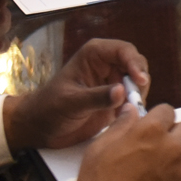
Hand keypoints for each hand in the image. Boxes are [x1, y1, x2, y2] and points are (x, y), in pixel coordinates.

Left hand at [4, 38, 152, 151]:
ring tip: (131, 110)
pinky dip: (136, 106)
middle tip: (138, 99)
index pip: (123, 51)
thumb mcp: (71, 103)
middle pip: (135, 64)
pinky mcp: (114, 100)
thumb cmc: (49, 109)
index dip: (135, 63)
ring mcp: (111, 82)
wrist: (39, 129)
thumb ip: (96, 97)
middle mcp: (106, 65)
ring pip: (137, 82)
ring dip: (139, 94)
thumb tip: (122, 92)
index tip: (140, 81)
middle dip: (140, 80)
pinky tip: (131, 117)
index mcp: (94, 55)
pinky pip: (133, 98)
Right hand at [57, 103, 180, 180]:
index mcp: (151, 132)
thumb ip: (120, 126)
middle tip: (151, 154)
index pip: (167, 111)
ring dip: (173, 164)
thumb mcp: (99, 150)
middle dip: (170, 138)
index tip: (148, 131)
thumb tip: (131, 110)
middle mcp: (173, 149)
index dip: (156, 120)